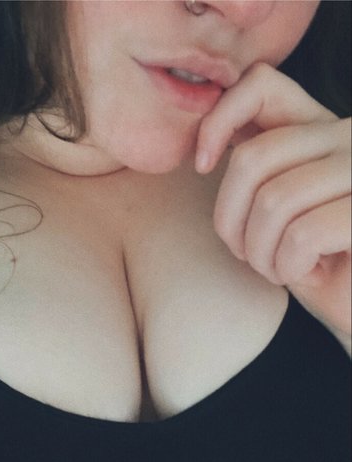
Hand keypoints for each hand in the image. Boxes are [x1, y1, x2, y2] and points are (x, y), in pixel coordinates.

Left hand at [196, 62, 350, 346]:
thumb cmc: (308, 257)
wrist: (350, 300)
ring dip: (260, 252)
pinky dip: (287, 267)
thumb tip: (204, 146)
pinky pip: (301, 235)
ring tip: (276, 267)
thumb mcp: (272, 207)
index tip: (201, 167)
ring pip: (273, 202)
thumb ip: (254, 167)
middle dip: (230, 221)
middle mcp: (347, 137)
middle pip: (251, 160)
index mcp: (317, 128)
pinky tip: (304, 273)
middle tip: (245, 253)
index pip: (259, 84)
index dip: (216, 122)